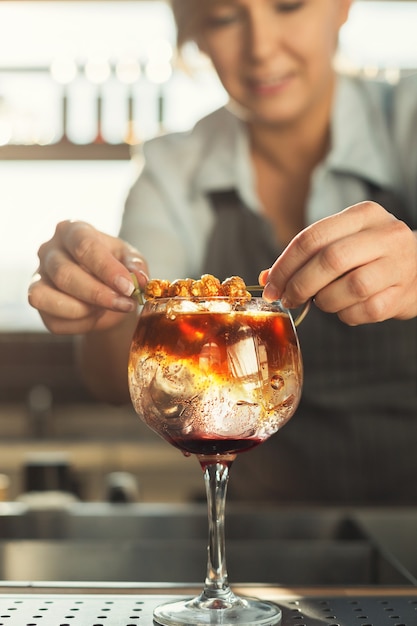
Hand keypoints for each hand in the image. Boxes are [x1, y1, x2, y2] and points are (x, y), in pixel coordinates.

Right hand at [28, 220, 148, 333]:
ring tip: (108, 308)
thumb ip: (136, 267)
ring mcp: (38, 276)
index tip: (128, 287)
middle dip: (98, 294)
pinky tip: (95, 316)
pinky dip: (78, 324)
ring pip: (46, 297)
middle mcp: (49, 250)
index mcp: (73, 230)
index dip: (107, 269)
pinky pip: (52, 321)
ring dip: (84, 310)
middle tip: (125, 305)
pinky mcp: (37, 302)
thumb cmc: (117, 269)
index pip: (84, 245)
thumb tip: (140, 280)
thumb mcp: (132, 261)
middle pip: (64, 273)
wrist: (108, 291)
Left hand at [260, 202, 416, 324]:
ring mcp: (398, 265)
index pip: (313, 236)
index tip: (269, 284)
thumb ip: (306, 256)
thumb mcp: (342, 242)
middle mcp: (386, 235)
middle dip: (299, 284)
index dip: (285, 264)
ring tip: (322, 300)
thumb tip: (267, 278)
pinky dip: (345, 314)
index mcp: (364, 214)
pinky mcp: (402, 294)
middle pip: (330, 260)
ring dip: (324, 301)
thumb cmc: (371, 255)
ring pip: (348, 287)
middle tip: (287, 298)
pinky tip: (344, 308)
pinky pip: (363, 311)